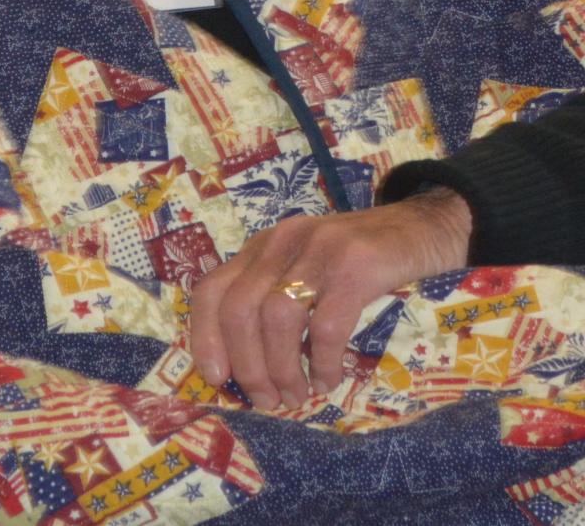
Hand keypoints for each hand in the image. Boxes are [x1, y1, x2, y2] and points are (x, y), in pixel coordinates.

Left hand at [189, 189, 471, 410]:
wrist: (423, 226)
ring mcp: (319, 248)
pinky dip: (323, 361)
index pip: (212, 289)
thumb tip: (244, 368)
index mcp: (263, 247)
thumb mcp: (306, 269)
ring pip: (276, 318)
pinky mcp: (356, 264)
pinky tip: (328, 379)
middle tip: (267, 401)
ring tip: (297, 395)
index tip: (217, 379)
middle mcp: (283, 241)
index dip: (205, 338)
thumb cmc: (360, 262)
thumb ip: (275, 298)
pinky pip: (326, 324)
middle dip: (248, 366)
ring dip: (283, 369)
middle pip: (239, 309)